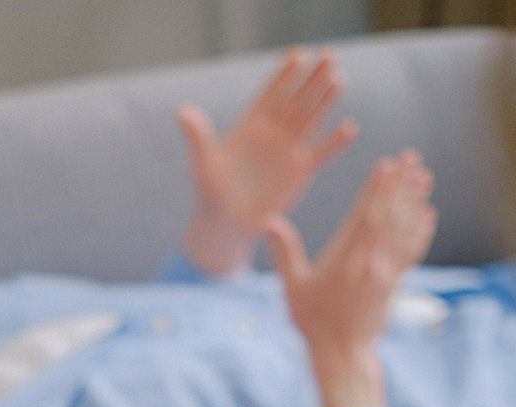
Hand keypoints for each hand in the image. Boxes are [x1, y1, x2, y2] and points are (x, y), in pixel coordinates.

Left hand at [180, 47, 357, 274]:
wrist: (226, 227)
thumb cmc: (210, 195)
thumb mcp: (202, 164)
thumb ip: (197, 137)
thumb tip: (181, 111)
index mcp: (249, 126)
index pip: (269, 94)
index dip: (283, 74)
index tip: (297, 54)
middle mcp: (272, 133)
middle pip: (296, 99)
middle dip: (312, 77)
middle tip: (329, 53)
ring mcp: (287, 150)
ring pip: (310, 119)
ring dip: (325, 100)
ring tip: (339, 78)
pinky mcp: (299, 172)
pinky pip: (321, 152)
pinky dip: (334, 142)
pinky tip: (349, 127)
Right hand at [266, 149, 436, 406]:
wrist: (341, 352)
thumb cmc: (312, 322)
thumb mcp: (292, 288)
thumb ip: (284, 252)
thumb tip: (268, 222)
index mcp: (344, 258)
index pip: (365, 214)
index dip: (377, 187)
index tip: (387, 163)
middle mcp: (370, 261)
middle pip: (389, 215)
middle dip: (400, 185)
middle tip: (412, 157)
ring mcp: (385, 271)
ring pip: (404, 229)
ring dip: (414, 200)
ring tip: (423, 176)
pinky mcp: (394, 283)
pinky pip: (411, 251)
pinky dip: (420, 230)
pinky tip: (427, 215)